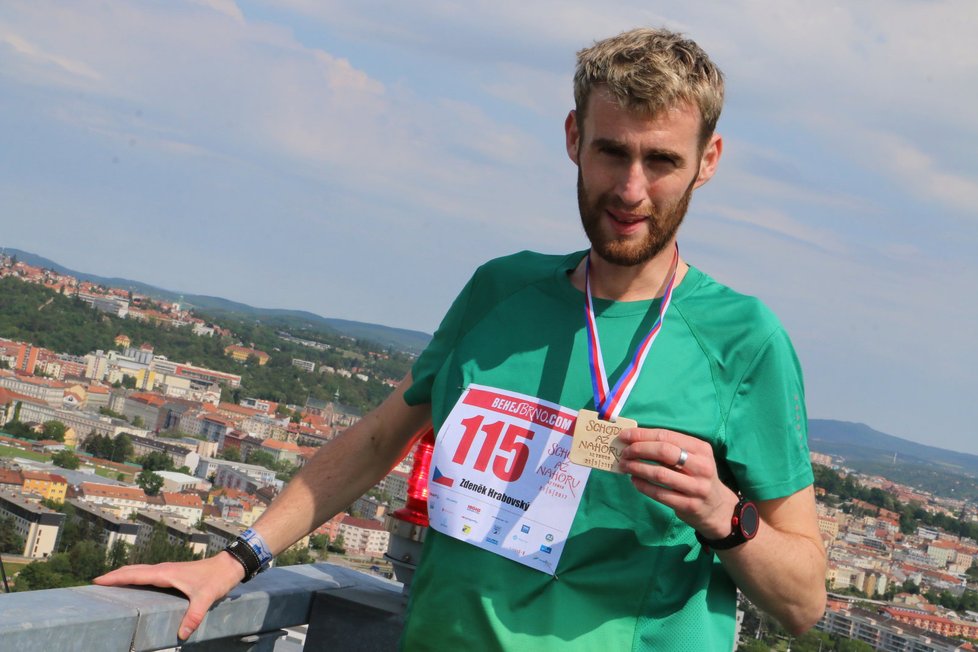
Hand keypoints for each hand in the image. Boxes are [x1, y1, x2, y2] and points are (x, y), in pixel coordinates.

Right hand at [93, 552, 244, 639]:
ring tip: (108, 583)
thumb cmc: (217, 578)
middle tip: (95, 583)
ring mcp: (168, 570)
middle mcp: (164, 569)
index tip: (97, 580)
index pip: (136, 575)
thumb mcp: (207, 598)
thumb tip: (181, 634)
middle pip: (134, 571)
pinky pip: (148, 574)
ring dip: (124, 575)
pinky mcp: (172, 573)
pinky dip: (136, 577)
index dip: (116, 577)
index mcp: (166, 573)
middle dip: (114, 576)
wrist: (228, 566)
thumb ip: (194, 615)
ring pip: (141, 571)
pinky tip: (134, 585)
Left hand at [617, 427, 737, 538]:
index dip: (643, 435)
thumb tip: (634, 439)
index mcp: (701, 448)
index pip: (667, 436)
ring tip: (625, 466)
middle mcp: (701, 466)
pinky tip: (634, 481)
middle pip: (664, 452)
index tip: (625, 435)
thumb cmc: (697, 476)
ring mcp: (697, 487)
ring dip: (637, 468)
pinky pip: (660, 494)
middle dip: (639, 450)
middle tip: (624, 453)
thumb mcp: (692, 458)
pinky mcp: (689, 505)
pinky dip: (643, 486)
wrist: (717, 508)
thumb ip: (669, 447)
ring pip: (660, 474)